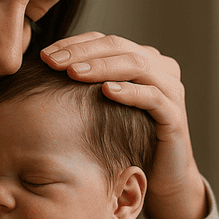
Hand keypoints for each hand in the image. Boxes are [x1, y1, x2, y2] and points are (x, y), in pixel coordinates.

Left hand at [42, 33, 206, 218]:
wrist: (160, 177)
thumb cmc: (124, 139)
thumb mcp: (103, 106)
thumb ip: (86, 82)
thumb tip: (43, 67)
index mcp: (143, 59)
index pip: (104, 41)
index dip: (74, 44)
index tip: (44, 54)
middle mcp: (161, 68)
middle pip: (118, 47)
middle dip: (82, 52)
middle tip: (52, 61)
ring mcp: (171, 89)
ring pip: (135, 65)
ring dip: (101, 67)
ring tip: (72, 73)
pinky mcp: (175, 115)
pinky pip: (152, 97)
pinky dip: (129, 92)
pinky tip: (107, 91)